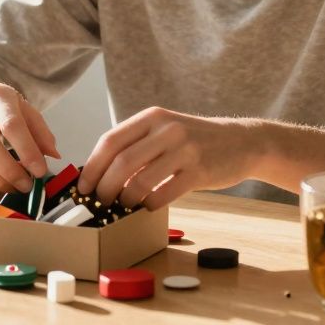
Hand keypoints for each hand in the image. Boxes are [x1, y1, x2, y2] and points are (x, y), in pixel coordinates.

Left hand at [78, 107, 254, 209]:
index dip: (92, 166)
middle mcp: (167, 129)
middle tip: (100, 201)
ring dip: (125, 199)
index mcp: (152, 117)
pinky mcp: (199, 171)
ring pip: (140, 180)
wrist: (242, 142)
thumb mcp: (165, 130)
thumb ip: (137, 144)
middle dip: (104, 187)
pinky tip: (147, 207)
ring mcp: (185, 149)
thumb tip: (100, 173)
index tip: (83, 186)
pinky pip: (164, 194)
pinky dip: (149, 205)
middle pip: (121, 162)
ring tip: (123, 205)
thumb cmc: (195, 140)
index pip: (110, 141)